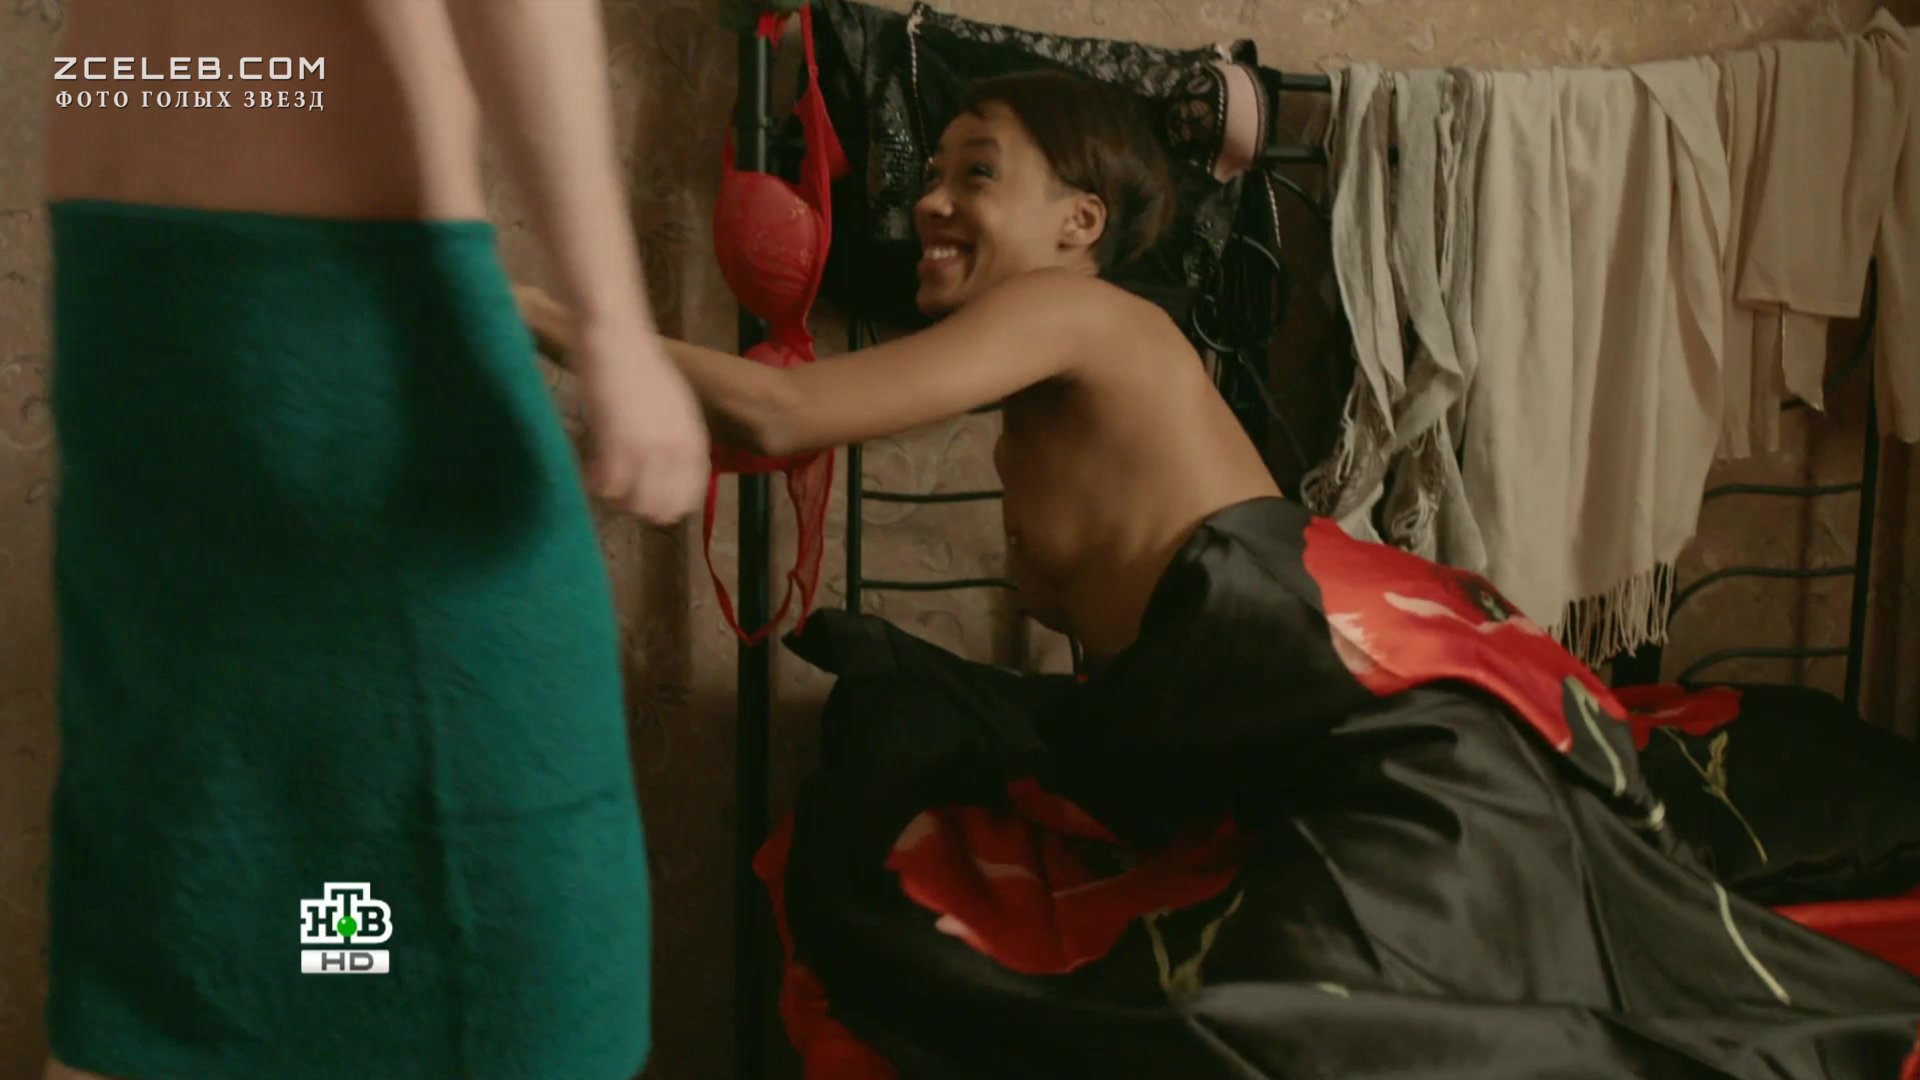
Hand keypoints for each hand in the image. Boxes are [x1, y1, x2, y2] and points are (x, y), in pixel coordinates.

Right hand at [572, 323, 709, 524]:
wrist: (617, 336)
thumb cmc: (639, 366)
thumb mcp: (675, 407)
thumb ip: (677, 441)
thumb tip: (668, 471)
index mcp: (695, 442)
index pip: (689, 498)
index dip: (664, 504)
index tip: (644, 496)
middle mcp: (678, 452)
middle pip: (662, 511)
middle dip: (637, 505)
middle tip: (619, 488)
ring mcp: (650, 450)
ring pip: (634, 505)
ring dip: (616, 498)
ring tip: (603, 478)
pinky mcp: (618, 445)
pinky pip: (609, 489)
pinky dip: (597, 485)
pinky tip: (590, 469)